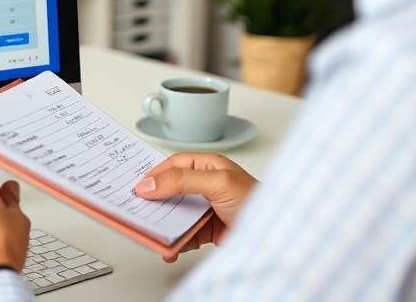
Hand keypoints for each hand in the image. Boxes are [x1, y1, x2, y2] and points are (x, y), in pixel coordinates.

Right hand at [133, 153, 257, 261]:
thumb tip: (150, 183)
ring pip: (175, 214)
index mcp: (208, 166)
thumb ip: (182, 180)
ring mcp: (205, 209)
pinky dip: (174, 243)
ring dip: (163, 225)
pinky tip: (169, 249)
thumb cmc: (256, 201)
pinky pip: (184, 235)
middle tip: (139, 209)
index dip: (155, 175)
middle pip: (171, 190)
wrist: (277, 237)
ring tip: (152, 232)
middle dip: (155, 201)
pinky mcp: (207, 230)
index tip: (138, 188)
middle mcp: (205, 185)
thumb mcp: (217, 183)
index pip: (174, 165)